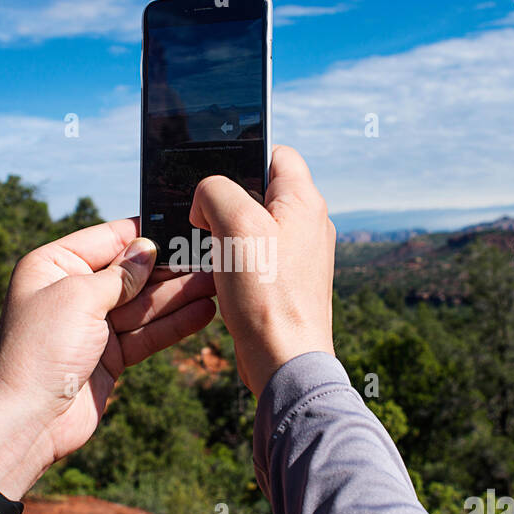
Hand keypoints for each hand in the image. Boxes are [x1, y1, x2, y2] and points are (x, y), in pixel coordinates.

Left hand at [0, 218, 216, 498]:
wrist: (29, 420)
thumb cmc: (41, 350)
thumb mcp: (80, 296)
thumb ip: (120, 273)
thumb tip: (148, 248)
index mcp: (54, 265)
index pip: (108, 238)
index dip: (145, 233)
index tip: (184, 226)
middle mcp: (72, 291)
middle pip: (132, 272)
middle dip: (171, 266)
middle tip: (214, 257)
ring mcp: (92, 325)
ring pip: (144, 304)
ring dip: (180, 294)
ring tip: (219, 282)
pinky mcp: (109, 356)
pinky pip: (147, 333)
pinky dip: (175, 324)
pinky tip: (205, 312)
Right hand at [189, 145, 334, 395]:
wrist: (284, 360)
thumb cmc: (267, 295)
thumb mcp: (236, 225)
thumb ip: (216, 192)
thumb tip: (205, 199)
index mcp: (304, 201)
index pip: (276, 153)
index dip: (242, 156)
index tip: (216, 178)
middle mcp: (308, 224)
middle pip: (259, 190)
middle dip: (227, 201)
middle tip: (206, 221)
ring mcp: (299, 255)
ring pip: (253, 225)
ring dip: (226, 234)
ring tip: (213, 252)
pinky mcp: (287, 282)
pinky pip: (254, 256)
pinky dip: (233, 260)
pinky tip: (220, 276)